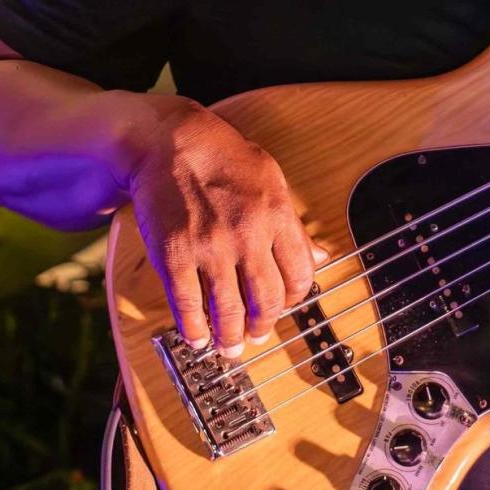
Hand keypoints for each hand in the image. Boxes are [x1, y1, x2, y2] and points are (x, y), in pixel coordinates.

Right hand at [118, 97, 324, 356]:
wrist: (170, 142)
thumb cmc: (223, 158)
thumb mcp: (271, 181)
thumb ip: (292, 224)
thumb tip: (319, 257)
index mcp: (276, 216)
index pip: (299, 275)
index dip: (294, 299)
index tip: (284, 306)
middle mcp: (248, 235)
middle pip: (267, 300)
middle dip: (263, 326)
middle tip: (255, 336)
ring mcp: (210, 248)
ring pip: (228, 311)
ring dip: (230, 337)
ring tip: (228, 347)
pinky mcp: (175, 256)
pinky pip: (188, 305)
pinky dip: (194, 329)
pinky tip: (197, 337)